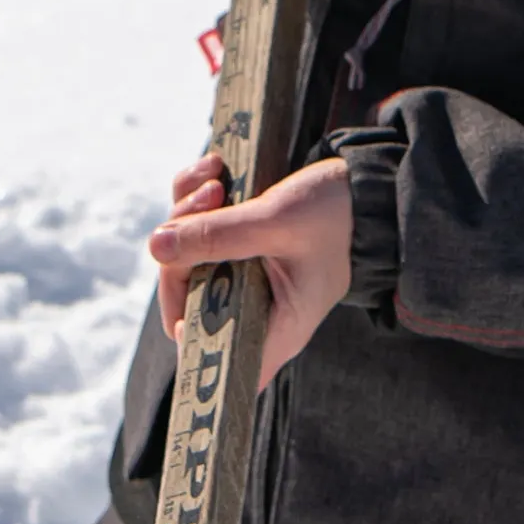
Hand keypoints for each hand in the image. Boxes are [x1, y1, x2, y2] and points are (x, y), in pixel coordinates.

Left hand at [150, 152, 354, 385]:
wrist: (367, 183)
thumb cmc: (337, 214)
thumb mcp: (277, 221)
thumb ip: (218, 235)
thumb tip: (156, 245)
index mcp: (275, 326)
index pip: (213, 355)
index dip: (184, 329)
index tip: (177, 277)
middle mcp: (254, 308)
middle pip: (185, 295)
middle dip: (182, 246)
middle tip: (207, 199)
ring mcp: (243, 277)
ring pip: (185, 258)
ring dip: (187, 212)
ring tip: (216, 178)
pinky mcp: (238, 247)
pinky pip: (197, 230)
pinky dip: (195, 197)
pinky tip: (216, 168)